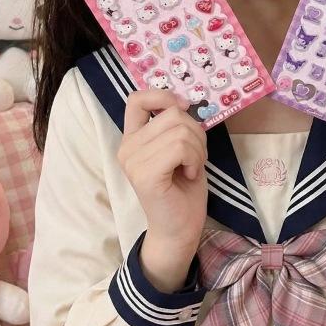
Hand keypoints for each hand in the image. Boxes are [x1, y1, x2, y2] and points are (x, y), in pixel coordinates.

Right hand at [118, 90, 207, 256]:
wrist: (179, 229)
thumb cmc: (182, 189)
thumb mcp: (178, 148)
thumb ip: (173, 126)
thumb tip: (183, 102)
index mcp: (132, 138)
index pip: (137, 99)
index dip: (163, 96)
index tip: (183, 108)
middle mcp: (127, 147)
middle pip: (172, 113)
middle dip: (196, 132)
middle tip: (194, 157)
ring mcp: (133, 161)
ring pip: (181, 131)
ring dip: (198, 149)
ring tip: (191, 167)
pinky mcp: (144, 175)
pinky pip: (181, 148)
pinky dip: (195, 159)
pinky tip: (190, 175)